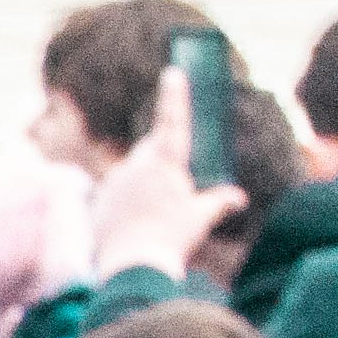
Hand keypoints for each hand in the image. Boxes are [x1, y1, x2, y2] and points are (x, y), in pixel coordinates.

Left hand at [89, 69, 243, 280]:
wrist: (131, 265)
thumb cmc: (172, 238)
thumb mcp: (201, 218)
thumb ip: (219, 202)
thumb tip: (238, 198)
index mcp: (165, 162)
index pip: (172, 120)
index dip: (174, 95)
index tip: (174, 71)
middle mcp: (136, 165)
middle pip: (152, 148)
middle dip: (164, 155)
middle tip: (178, 179)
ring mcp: (114, 181)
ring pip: (134, 171)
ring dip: (146, 182)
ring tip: (157, 214)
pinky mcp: (99, 200)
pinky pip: (117, 192)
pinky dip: (129, 200)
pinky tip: (137, 223)